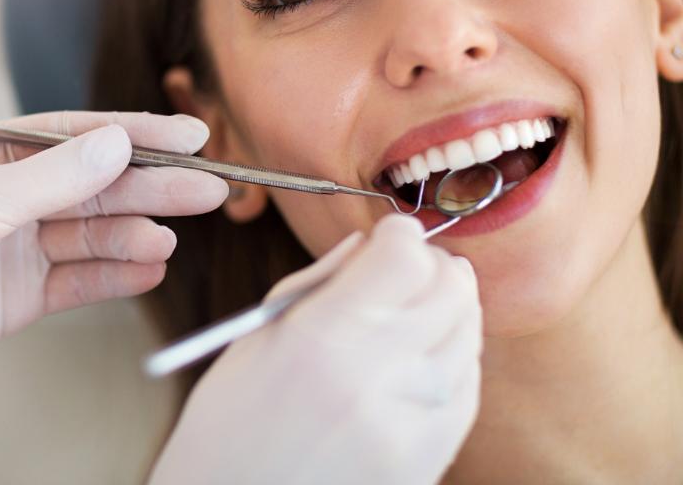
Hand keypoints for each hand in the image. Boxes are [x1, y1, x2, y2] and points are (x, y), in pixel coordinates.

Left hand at [0, 111, 227, 406]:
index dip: (136, 135)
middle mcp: (6, 195)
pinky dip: (114, 276)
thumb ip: (51, 178)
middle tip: (207, 190)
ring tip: (169, 241)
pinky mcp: (18, 296)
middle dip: (151, 188)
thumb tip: (118, 144)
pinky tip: (148, 271)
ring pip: (91, 233)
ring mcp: (14, 246)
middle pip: (95, 185)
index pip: (75, 134)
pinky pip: (78, 280)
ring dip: (135, 236)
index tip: (189, 136)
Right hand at [149, 214, 481, 484]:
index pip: (404, 256)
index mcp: (322, 336)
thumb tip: (367, 245)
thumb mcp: (256, 336)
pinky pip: (467, 388)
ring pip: (467, 333)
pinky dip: (457, 355)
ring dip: (450, 304)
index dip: (399, 233)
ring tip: (420, 304)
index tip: (388, 235)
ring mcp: (409, 424)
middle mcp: (375, 376)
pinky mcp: (428, 462)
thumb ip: (318, 281)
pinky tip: (428, 351)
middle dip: (432, 262)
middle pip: (449, 288)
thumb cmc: (227, 426)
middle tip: (408, 265)